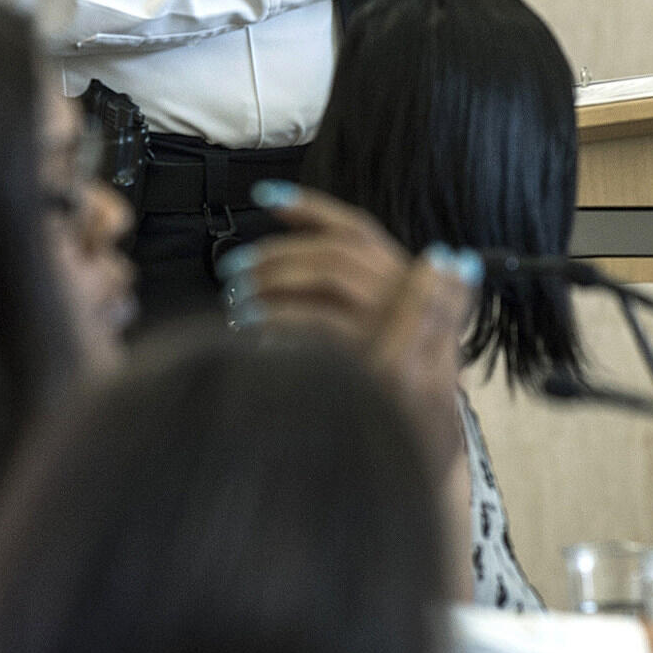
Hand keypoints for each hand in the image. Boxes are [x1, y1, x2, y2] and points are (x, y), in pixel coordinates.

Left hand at [240, 187, 470, 474]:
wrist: (421, 457)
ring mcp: (404, 328)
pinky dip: (283, 322)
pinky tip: (254, 334)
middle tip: (232, 268)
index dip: (310, 206)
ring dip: (278, 281)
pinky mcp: (388, 363)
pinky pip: (324, 324)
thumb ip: (341, 290)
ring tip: (237, 302)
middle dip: (279, 253)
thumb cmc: (389, 393)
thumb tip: (276, 246)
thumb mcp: (376, 334)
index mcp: (410, 280)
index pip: (357, 228)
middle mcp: (415, 295)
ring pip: (333, 276)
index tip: (261, 196)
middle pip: (339, 251)